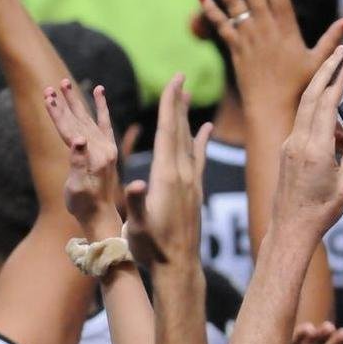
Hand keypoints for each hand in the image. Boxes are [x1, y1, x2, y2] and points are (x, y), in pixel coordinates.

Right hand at [43, 80, 120, 233]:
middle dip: (64, 103)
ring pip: (88, 118)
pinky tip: (99, 91)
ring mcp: (107, 147)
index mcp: (96, 155)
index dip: (58, 113)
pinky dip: (101, 107)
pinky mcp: (108, 149)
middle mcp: (104, 147)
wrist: (101, 216)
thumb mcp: (78, 187)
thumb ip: (78, 163)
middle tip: (51, 86)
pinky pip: (104, 122)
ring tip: (65, 84)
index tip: (47, 95)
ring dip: (75, 102)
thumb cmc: (85, 206)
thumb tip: (78, 141)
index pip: (72, 128)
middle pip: (79, 120)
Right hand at [124, 73, 212, 268]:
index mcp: (167, 176)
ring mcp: (191, 181)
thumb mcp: (139, 227)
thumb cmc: (152, 249)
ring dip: (186, 116)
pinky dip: (200, 139)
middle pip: (179, 129)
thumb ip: (138, 203)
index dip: (170, 105)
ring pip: (188, 140)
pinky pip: (198, 157)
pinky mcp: (195, 190)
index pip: (168, 132)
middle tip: (180, 76)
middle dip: (178, 102)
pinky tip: (205, 128)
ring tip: (188, 94)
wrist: (179, 267)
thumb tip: (136, 183)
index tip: (174, 81)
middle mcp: (183, 174)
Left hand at [198, 0, 342, 110]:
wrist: (272, 109)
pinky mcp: (235, 49)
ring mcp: (248, 39)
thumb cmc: (300, 87)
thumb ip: (334, 37)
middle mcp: (265, 30)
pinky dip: (209, 9)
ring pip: (232, 5)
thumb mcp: (321, 61)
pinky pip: (219, 25)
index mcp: (286, 30)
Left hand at [272, 46, 342, 235]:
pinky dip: (321, 117)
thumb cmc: (322, 211)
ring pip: (306, 108)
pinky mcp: (287, 151)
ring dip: (323, 92)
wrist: (290, 229)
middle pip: (311, 95)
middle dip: (326, 70)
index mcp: (315, 148)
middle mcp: (298, 142)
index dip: (338, 77)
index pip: (326, 102)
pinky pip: (305, 124)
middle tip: (341, 50)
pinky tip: (339, 134)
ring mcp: (290, 145)